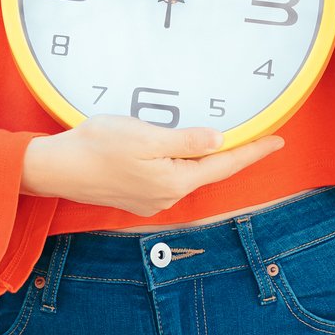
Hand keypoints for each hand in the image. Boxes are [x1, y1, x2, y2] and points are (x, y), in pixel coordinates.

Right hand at [22, 114, 285, 214]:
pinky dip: (183, 163)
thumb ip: (186, 141)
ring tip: (223, 139)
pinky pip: (170, 178)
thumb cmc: (97, 146)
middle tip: (258, 134)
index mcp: (174, 182)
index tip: (278, 140)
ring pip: (189, 175)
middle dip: (233, 154)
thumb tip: (221, 140)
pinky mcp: (136, 196)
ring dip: (206, 158)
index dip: (253, 151)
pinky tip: (182, 150)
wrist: (55, 168)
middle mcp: (166, 197)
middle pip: (210, 172)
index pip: (225, 165)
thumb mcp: (146, 136)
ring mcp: (150, 200)